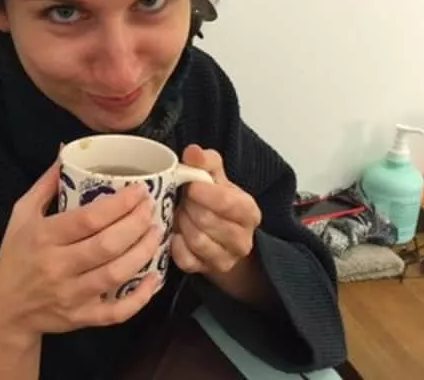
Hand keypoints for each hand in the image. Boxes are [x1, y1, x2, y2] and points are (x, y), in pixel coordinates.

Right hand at [0, 157, 160, 339]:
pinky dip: (139, 298)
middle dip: (135, 224)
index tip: (139, 190)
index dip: (119, 204)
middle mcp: (58, 267)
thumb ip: (46, 183)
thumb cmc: (15, 254)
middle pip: (106, 246)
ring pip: (115, 275)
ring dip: (142, 252)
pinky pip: (116, 312)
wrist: (5, 310)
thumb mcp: (22, 213)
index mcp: (44, 236)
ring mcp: (71, 296)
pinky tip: (154, 278)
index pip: (88, 219)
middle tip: (151, 208)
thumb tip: (66, 150)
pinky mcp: (81, 318)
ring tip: (156, 232)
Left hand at [171, 145, 261, 275]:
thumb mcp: (215, 177)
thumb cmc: (216, 200)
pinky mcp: (206, 271)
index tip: (190, 186)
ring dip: (181, 223)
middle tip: (182, 199)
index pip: (227, 202)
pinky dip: (175, 243)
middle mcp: (243, 240)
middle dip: (189, 207)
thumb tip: (192, 152)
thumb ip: (206, 161)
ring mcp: (226, 259)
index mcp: (249, 212)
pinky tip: (175, 231)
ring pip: (197, 240)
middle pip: (208, 221)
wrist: (219, 236)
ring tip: (179, 213)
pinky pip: (185, 259)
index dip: (204, 193)